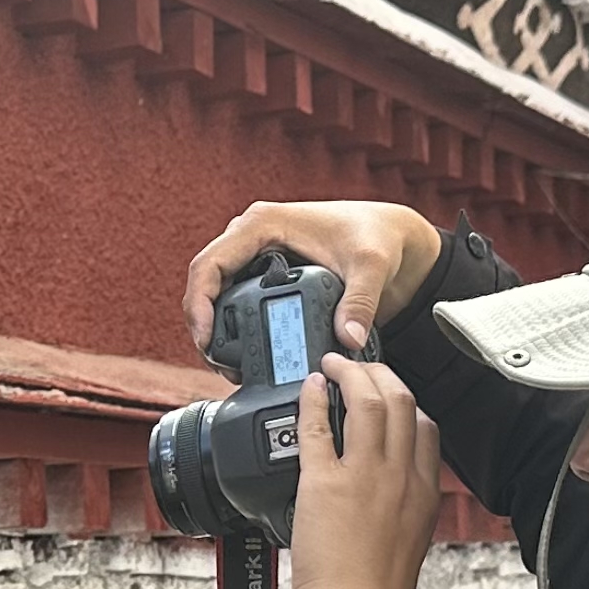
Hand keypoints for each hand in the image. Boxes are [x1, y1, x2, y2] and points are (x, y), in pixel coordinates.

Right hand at [183, 201, 444, 355]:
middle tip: (217, 363)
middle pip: (206, 281)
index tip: (206, 339)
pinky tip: (243, 353)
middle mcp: (252, 236)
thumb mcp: (371, 266)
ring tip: (227, 365)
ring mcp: (255, 254)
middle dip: (203, 323)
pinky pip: (233, 297)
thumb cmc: (376, 236)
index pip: (210, 263)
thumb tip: (346, 339)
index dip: (198, 303)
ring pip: (215, 292)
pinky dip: (232, 325)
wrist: (389, 236)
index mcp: (263, 224)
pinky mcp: (264, 272)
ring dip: (214, 327)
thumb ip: (360, 302)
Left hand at [287, 355, 444, 588]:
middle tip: (358, 366)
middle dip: (380, 373)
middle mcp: (401, 476)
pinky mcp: (325, 484)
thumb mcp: (410, 542)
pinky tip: (309, 388)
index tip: (388, 392)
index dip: (405, 400)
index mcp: (424, 492)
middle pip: (401, 401)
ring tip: (334, 365)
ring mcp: (365, 476)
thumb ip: (405, 508)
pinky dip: (313, 400)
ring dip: (349, 374)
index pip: (426, 428)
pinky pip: (319, 427)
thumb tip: (390, 493)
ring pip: (367, 402)